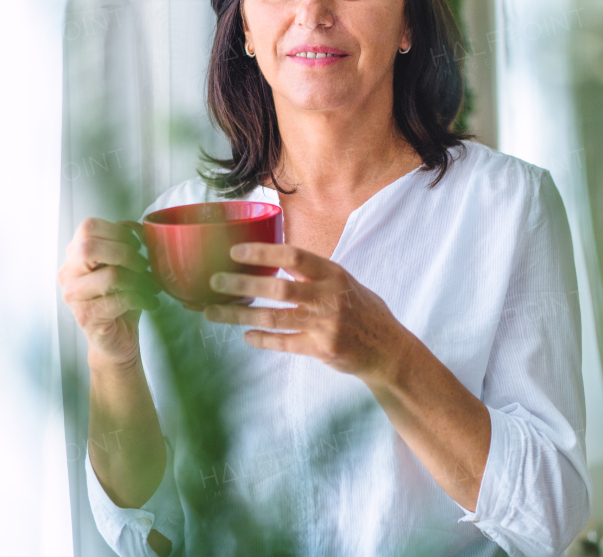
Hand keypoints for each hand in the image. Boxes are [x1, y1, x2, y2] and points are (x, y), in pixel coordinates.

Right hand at [59, 217, 160, 368]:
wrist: (117, 338)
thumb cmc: (121, 298)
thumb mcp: (123, 265)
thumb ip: (124, 243)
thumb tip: (136, 228)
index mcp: (74, 255)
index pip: (88, 227)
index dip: (118, 231)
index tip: (136, 245)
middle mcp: (67, 273)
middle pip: (89, 247)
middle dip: (125, 253)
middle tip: (142, 265)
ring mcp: (73, 296)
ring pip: (110, 275)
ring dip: (137, 279)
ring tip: (148, 286)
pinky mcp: (86, 316)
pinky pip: (120, 299)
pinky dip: (142, 299)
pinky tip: (149, 302)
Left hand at [202, 243, 413, 385]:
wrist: (388, 349)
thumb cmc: (363, 310)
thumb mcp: (344, 282)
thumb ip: (314, 274)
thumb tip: (276, 260)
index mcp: (333, 275)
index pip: (294, 257)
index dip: (263, 253)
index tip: (236, 252)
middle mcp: (329, 298)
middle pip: (278, 288)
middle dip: (242, 285)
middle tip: (215, 281)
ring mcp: (324, 325)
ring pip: (274, 318)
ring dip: (240, 315)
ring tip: (214, 312)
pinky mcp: (321, 349)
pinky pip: (284, 344)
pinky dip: (263, 339)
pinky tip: (246, 336)